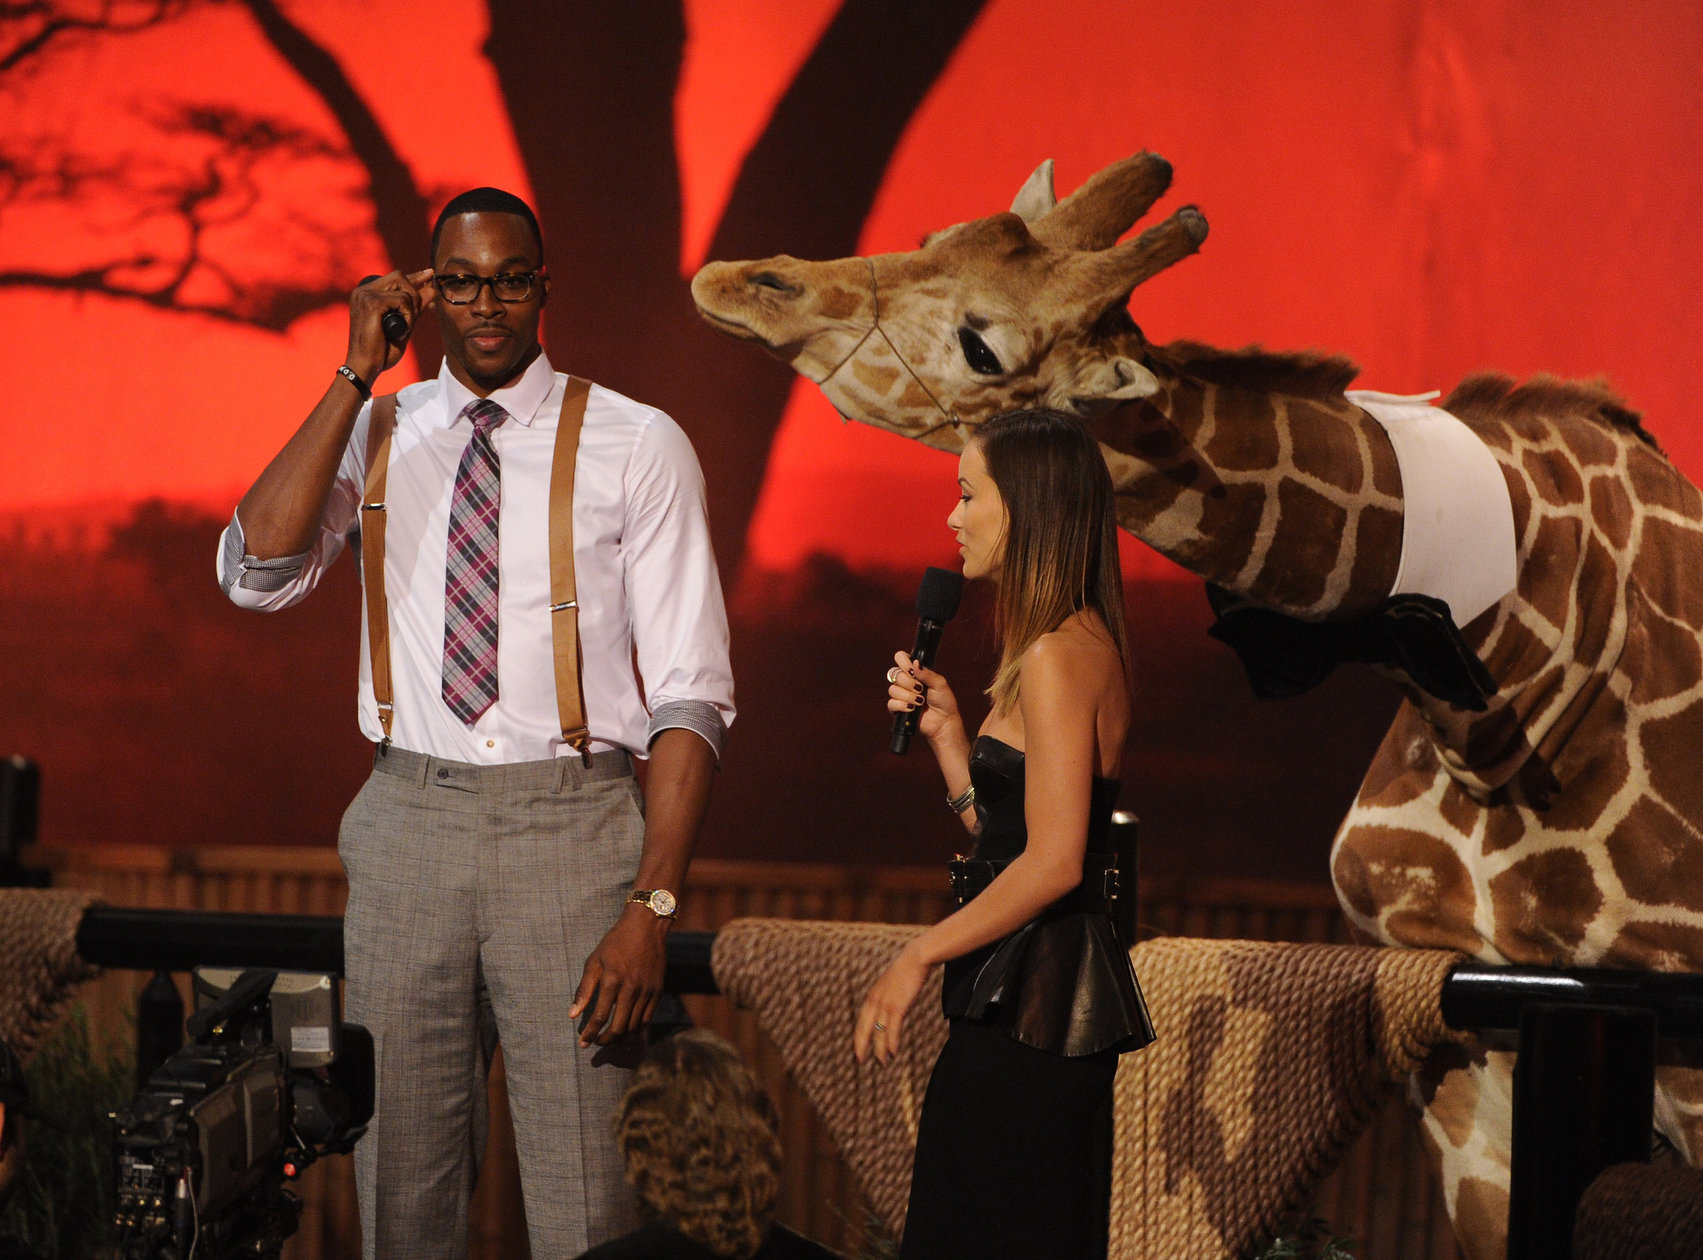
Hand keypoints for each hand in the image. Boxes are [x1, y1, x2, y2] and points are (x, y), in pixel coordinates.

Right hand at [345, 268, 435, 384]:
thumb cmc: (381, 351)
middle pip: (399, 276)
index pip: (394, 278)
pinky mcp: (371, 303)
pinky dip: (408, 315)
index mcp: (366, 294)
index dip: (414, 277)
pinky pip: (402, 300)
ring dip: (411, 307)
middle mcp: (363, 291)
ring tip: (404, 327)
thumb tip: (431, 289)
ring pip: (402, 287)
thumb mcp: (404, 325)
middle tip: (417, 314)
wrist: (366, 366)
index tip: (429, 274)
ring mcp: (365, 295)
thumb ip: (415, 308)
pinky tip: (401, 330)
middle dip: (415, 294)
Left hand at [568, 904, 667, 1046]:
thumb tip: (572, 1014)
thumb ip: (584, 990)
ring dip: (621, 1037)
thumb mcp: (594, 961)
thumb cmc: (616, 942)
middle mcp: (631, 989)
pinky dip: (636, 1028)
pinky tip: (627, 1028)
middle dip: (605, 1040)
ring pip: (634, 1027)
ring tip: (611, 1037)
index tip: (583, 1042)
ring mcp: (647, 991)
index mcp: (612, 981)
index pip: (599, 1017)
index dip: (590, 1034)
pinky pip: (647, 1019)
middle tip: (597, 1042)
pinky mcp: (658, 991)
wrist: (647, 927)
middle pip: (619, 1028)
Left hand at [854, 940, 929, 1065]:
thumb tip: (889, 1007)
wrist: (915, 959)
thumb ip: (886, 996)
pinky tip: (893, 1052)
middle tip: (861, 1061)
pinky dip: (892, 1042)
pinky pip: (893, 1029)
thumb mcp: (890, 984)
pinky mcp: (898, 1006)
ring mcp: (885, 1004)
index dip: (859, 1036)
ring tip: (882, 1062)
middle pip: (865, 1028)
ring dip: (880, 1049)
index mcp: (872, 996)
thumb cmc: (905, 971)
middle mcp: (875, 1001)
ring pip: (879, 1032)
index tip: (858, 1049)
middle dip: (862, 1046)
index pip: (861, 1021)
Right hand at [887, 651, 961, 746]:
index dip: (903, 662)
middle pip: (895, 674)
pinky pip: (891, 703)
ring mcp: (901, 695)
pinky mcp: (898, 708)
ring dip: (908, 696)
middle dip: (909, 683)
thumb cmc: (944, 701)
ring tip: (920, 701)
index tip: (912, 671)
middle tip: (921, 689)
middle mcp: (906, 682)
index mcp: (915, 672)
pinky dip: (902, 706)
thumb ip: (927, 673)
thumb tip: (915, 663)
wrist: (944, 721)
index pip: (900, 658)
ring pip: (893, 689)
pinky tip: (912, 709)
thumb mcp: (940, 684)